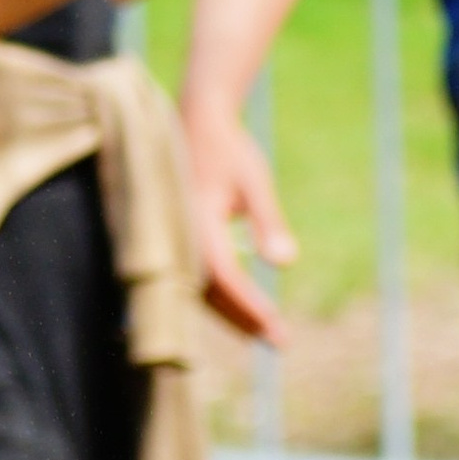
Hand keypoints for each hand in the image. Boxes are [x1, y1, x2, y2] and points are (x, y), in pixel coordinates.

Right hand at [182, 94, 296, 339]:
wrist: (198, 119)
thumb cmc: (229, 149)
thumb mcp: (255, 182)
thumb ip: (268, 222)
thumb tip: (286, 263)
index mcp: (197, 222)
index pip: (225, 276)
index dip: (249, 304)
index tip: (275, 326)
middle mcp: (178, 234)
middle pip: (208, 293)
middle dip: (243, 319)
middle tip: (278, 341)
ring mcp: (172, 236)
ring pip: (198, 288)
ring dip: (230, 311)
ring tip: (263, 329)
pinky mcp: (174, 236)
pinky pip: (193, 276)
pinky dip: (217, 295)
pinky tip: (238, 303)